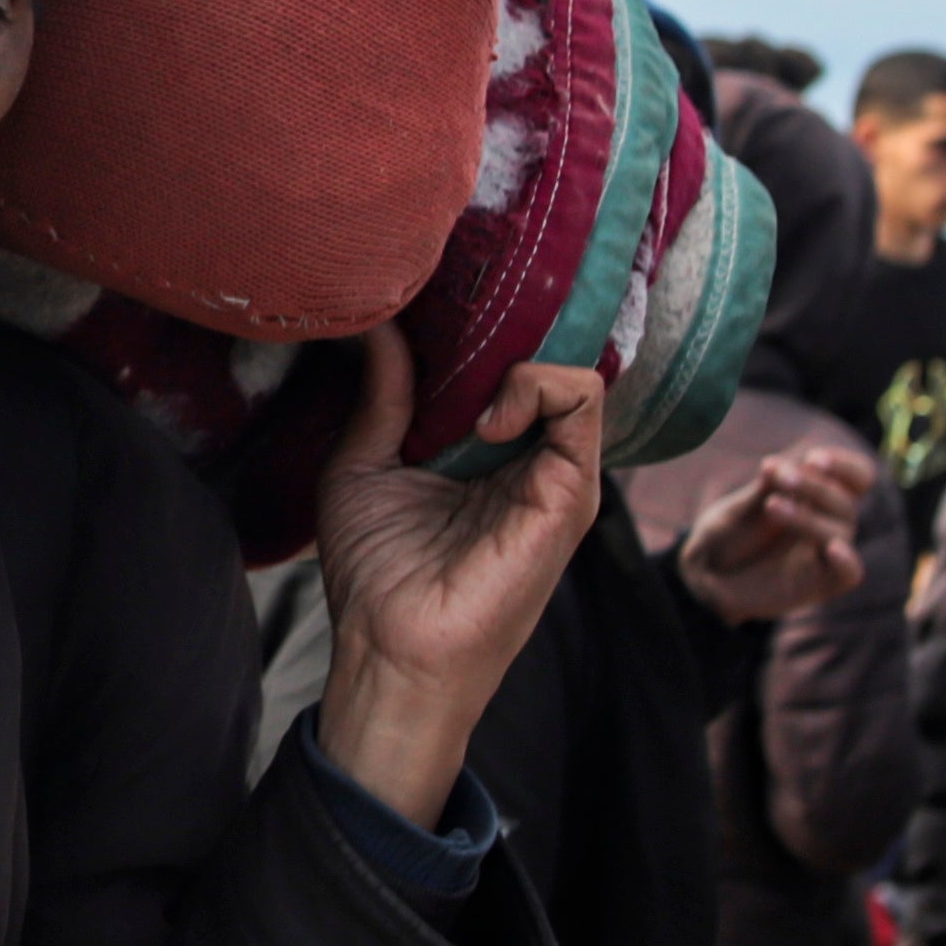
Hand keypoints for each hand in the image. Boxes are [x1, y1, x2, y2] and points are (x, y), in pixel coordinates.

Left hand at [313, 331, 603, 830]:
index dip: (478, 324)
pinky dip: (536, 387)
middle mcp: (527, 455)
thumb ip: (383, 395)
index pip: (504, 361)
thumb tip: (380, 325)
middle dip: (503, 320)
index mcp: (483, 447)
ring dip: (516, 354)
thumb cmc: (376, 574)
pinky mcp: (572, 492)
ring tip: (467, 386)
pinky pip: (581, 403)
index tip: (439, 295)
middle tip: (454, 302)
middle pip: (541, 356)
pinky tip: (486, 420)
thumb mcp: (364, 463)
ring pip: (570, 367)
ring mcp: (556, 471)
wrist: (391, 651)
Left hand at [675, 436, 873, 626]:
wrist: (706, 579)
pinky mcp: (821, 584)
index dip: (844, 466)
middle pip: (844, 502)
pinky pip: (849, 573)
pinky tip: (833, 549)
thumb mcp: (739, 509)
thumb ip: (763, 490)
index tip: (814, 459)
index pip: (856, 478)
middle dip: (814, 486)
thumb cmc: (725, 538)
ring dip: (808, 516)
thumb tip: (775, 466)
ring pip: (840, 531)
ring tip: (771, 506)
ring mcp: (825, 555)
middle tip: (780, 477)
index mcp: (816, 498)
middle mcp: (827, 524)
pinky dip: (846, 561)